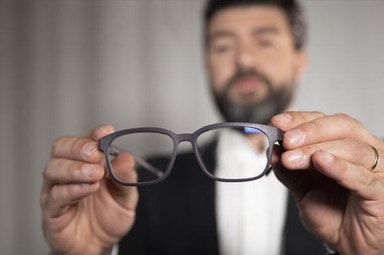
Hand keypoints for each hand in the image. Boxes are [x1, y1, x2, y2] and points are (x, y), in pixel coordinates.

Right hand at [40, 125, 137, 254]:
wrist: (100, 245)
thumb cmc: (109, 215)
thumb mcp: (126, 196)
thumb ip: (126, 177)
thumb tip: (126, 157)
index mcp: (88, 162)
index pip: (85, 139)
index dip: (94, 134)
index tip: (105, 132)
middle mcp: (69, 171)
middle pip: (61, 147)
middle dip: (79, 146)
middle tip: (96, 154)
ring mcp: (57, 189)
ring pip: (53, 168)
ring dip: (75, 168)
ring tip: (96, 175)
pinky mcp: (51, 209)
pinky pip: (55, 195)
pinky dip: (72, 190)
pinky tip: (88, 189)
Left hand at [271, 111, 383, 254]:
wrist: (349, 244)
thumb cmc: (332, 213)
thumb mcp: (302, 189)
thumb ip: (288, 171)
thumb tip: (273, 150)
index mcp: (343, 144)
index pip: (324, 120)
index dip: (300, 119)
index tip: (277, 122)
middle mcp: (363, 150)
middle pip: (341, 126)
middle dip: (309, 130)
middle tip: (286, 139)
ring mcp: (376, 169)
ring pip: (350, 148)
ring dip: (316, 149)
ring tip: (292, 157)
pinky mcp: (380, 190)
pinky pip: (361, 176)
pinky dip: (340, 167)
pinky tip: (321, 160)